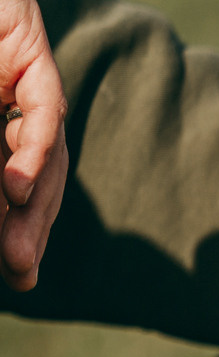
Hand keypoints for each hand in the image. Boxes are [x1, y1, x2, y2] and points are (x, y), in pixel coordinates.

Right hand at [0, 0, 65, 290]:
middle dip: (29, 230)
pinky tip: (15, 190)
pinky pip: (39, 115)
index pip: (16, 187)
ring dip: (31, 208)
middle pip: (38, 180)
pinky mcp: (32, 55)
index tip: (20, 277)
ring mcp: (29, 82)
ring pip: (42, 157)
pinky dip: (30, 155)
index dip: (20, 229)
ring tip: (18, 252)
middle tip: (23, 274)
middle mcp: (22, 109)